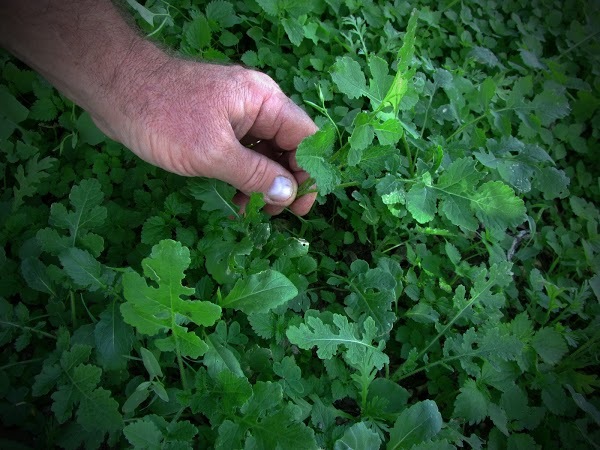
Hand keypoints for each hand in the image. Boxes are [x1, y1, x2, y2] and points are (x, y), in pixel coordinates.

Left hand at [96, 56, 317, 215]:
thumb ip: (254, 174)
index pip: (305, 137)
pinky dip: (242, 177)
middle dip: (286, 182)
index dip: (309, 172)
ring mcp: (235, 116)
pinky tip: (236, 200)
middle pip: (287, 147)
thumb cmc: (163, 116)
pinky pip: (241, 154)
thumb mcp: (213, 152)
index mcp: (264, 101)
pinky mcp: (215, 127)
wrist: (114, 89)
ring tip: (254, 212)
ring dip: (263, 184)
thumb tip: (287, 193)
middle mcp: (255, 106)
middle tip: (278, 214)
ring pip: (263, 154)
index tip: (301, 206)